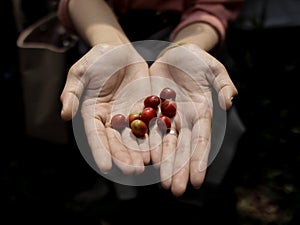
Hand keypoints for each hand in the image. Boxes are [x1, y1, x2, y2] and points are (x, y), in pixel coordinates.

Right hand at [60, 43, 151, 174]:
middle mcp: (111, 119)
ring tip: (147, 164)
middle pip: (116, 141)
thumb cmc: (97, 60)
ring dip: (141, 152)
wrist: (120, 52)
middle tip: (133, 170)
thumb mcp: (81, 71)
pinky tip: (162, 148)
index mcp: (92, 113)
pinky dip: (156, 137)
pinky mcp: (146, 109)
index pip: (95, 135)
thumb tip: (65, 114)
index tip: (106, 167)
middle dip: (124, 156)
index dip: (100, 151)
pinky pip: (152, 125)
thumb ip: (72, 92)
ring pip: (135, 138)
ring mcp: (129, 116)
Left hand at [149, 43, 237, 195]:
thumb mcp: (212, 67)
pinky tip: (146, 164)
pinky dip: (148, 148)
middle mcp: (186, 120)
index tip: (197, 181)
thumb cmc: (196, 59)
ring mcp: (168, 118)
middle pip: (183, 148)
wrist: (174, 54)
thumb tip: (229, 102)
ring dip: (165, 165)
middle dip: (180, 170)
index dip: (199, 160)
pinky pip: (149, 132)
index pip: (201, 139)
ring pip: (166, 145)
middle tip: (175, 191)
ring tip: (163, 185)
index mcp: (202, 112)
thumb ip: (222, 83)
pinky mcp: (152, 112)